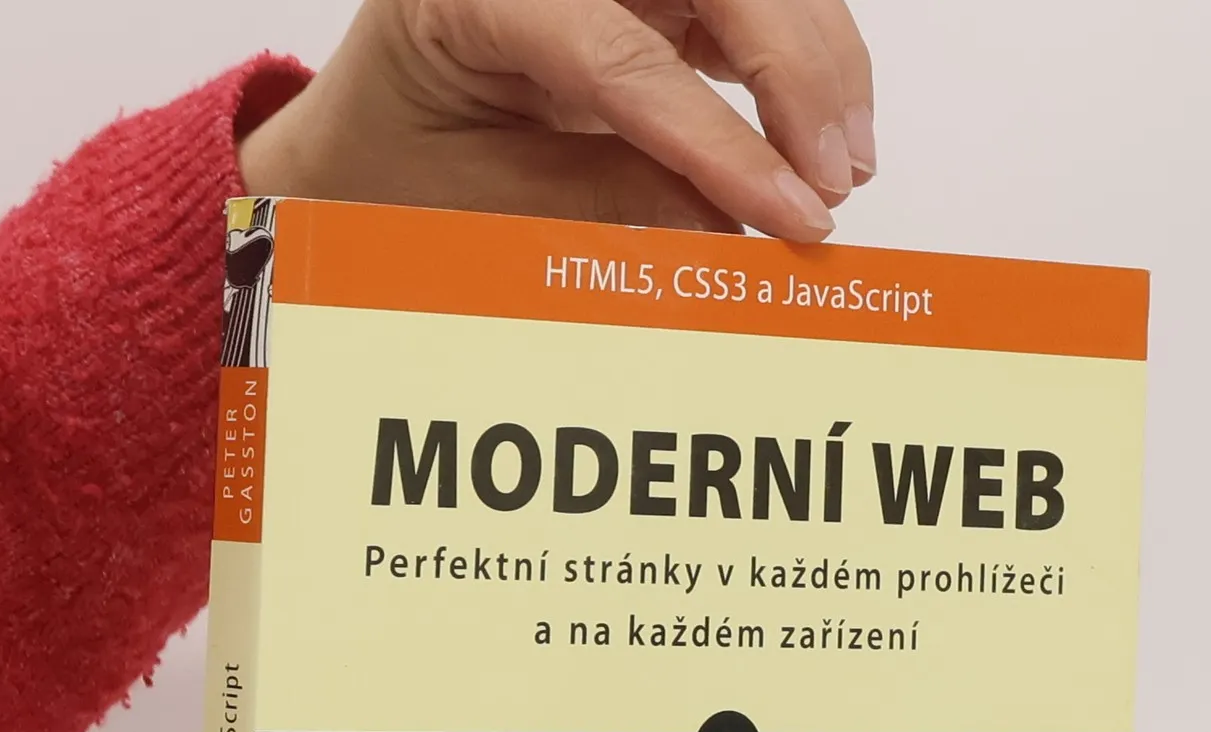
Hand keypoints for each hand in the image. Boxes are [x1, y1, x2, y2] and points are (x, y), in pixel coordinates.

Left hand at [237, 0, 873, 241]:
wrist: (364, 139)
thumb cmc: (399, 170)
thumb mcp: (483, 205)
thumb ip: (605, 203)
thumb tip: (736, 229)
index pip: (624, 55)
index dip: (722, 139)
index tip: (795, 212)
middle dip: (797, 73)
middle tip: (836, 183)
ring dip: (816, 63)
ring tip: (846, 168)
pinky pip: (746, 5)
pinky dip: (800, 62)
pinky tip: (827, 135)